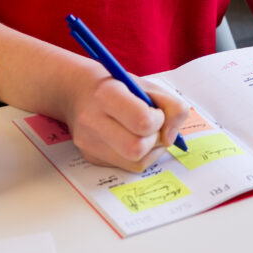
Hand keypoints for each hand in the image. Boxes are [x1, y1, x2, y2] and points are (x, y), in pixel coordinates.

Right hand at [64, 70, 189, 172]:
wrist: (80, 92)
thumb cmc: (119, 87)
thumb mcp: (148, 86)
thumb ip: (172, 106)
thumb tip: (170, 139)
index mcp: (106, 94)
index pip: (142, 121)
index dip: (158, 119)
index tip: (155, 112)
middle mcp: (92, 120)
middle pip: (137, 148)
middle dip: (155, 139)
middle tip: (153, 127)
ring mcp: (89, 143)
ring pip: (135, 162)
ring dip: (150, 150)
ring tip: (145, 133)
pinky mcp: (91, 157)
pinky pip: (128, 166)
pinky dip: (140, 156)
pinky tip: (134, 140)